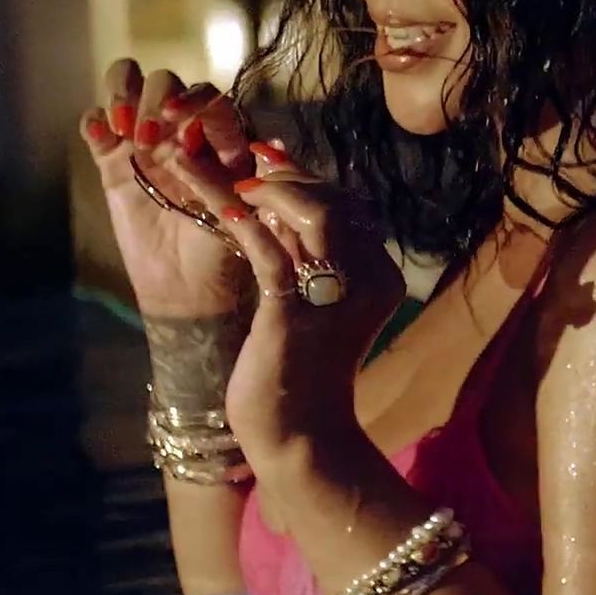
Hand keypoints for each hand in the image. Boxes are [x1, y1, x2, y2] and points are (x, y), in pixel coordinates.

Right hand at [80, 60, 254, 318]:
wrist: (186, 287)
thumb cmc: (222, 250)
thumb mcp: (241, 212)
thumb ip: (236, 177)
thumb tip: (252, 141)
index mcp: (220, 137)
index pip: (207, 96)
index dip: (191, 97)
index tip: (174, 116)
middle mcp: (182, 129)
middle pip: (164, 82)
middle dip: (153, 101)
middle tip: (147, 141)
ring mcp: (144, 141)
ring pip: (128, 86)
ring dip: (121, 96)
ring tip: (122, 133)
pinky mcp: (112, 160)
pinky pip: (95, 124)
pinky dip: (92, 121)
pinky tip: (100, 138)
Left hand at [172, 143, 405, 451]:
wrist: (300, 437)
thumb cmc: (301, 374)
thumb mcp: (311, 304)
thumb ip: (307, 255)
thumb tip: (278, 201)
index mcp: (379, 275)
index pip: (348, 205)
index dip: (306, 176)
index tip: (271, 157)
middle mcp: (369, 277)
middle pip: (334, 200)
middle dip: (286, 174)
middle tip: (245, 159)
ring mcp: (336, 294)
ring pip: (310, 213)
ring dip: (266, 188)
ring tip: (234, 180)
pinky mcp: (295, 311)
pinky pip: (268, 249)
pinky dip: (240, 220)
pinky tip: (216, 205)